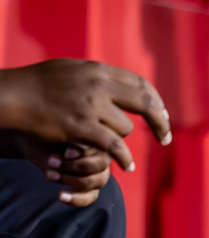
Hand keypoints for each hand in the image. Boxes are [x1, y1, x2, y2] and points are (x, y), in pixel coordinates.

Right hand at [0, 59, 169, 173]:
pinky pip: (113, 145)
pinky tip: (127, 167)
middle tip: (165, 136)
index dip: (155, 101)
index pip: (140, 84)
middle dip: (160, 120)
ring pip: (124, 127)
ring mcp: (91, 105)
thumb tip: (118, 81)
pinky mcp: (81, 126)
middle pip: (144, 103)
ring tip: (107, 144)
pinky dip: (124, 157)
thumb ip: (96, 76)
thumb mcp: (71, 70)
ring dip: (119, 138)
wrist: (12, 95)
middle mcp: (99, 84)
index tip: (161, 114)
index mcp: (99, 70)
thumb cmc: (37, 84)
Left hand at [14, 138, 113, 205]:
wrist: (37, 142)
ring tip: (50, 174)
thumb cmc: (49, 135)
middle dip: (73, 166)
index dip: (85, 153)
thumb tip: (72, 152)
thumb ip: (72, 141)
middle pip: (99, 166)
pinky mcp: (91, 188)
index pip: (104, 149)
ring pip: (97, 182)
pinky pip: (91, 197)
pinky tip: (61, 195)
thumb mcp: (60, 135)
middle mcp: (104, 157)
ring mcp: (100, 174)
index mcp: (101, 141)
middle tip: (52, 162)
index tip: (66, 153)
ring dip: (70, 180)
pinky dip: (76, 198)